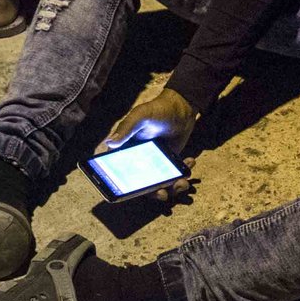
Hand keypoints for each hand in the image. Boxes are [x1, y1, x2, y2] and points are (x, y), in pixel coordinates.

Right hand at [99, 88, 197, 204]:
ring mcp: (156, 163)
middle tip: (163, 193)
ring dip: (172, 188)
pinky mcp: (170, 162)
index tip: (135, 193)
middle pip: (143, 185)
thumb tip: (109, 142)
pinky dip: (182, 174)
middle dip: (154, 193)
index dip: (125, 187)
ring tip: (182, 183)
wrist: (181, 107)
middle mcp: (140, 160)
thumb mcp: (140, 116)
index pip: (122, 173)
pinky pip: (174, 175)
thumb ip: (126, 128)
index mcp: (128, 151)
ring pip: (161, 184)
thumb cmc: (157, 109)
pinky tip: (190, 162)